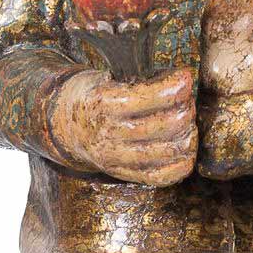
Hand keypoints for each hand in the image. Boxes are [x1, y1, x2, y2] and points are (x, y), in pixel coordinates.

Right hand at [48, 67, 196, 185]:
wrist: (65, 127)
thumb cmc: (92, 96)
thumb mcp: (103, 76)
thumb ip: (134, 76)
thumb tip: (178, 78)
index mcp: (104, 103)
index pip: (152, 96)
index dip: (176, 86)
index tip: (185, 78)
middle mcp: (109, 133)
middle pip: (167, 124)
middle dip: (186, 109)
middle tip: (186, 101)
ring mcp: (116, 158)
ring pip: (169, 151)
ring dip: (188, 135)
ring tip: (187, 124)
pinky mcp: (123, 174)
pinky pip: (161, 177)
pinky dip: (181, 165)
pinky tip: (185, 150)